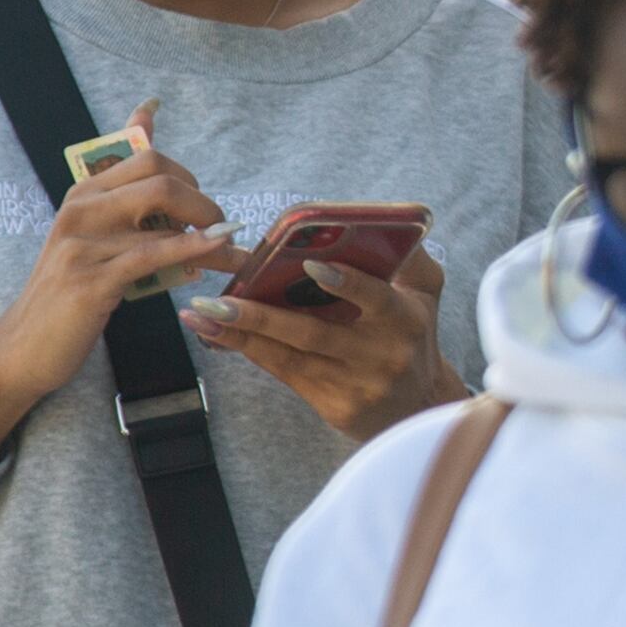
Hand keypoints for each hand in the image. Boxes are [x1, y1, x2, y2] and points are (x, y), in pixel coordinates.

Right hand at [0, 104, 239, 461]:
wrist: (24, 347)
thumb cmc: (68, 291)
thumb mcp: (93, 237)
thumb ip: (125, 193)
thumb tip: (148, 115)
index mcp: (83, 194)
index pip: (146, 157)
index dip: (188, 176)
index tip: (204, 205)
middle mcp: (81, 211)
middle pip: (160, 180)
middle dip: (204, 202)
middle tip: (223, 230)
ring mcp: (83, 247)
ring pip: (165, 224)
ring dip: (212, 239)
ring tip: (236, 255)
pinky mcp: (91, 283)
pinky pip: (153, 258)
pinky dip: (192, 253)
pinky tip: (215, 256)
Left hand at [179, 247, 465, 441]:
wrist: (418, 407)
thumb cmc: (414, 335)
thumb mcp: (425, 293)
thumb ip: (409, 255)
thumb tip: (381, 219)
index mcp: (404, 319)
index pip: (376, 299)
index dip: (346, 283)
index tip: (310, 264)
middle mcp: (379, 355)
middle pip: (315, 334)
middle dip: (262, 317)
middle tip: (217, 300)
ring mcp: (353, 384)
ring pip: (289, 357)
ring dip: (240, 335)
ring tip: (201, 314)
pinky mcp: (332, 405)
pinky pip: (283, 373)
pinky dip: (247, 351)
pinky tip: (213, 334)